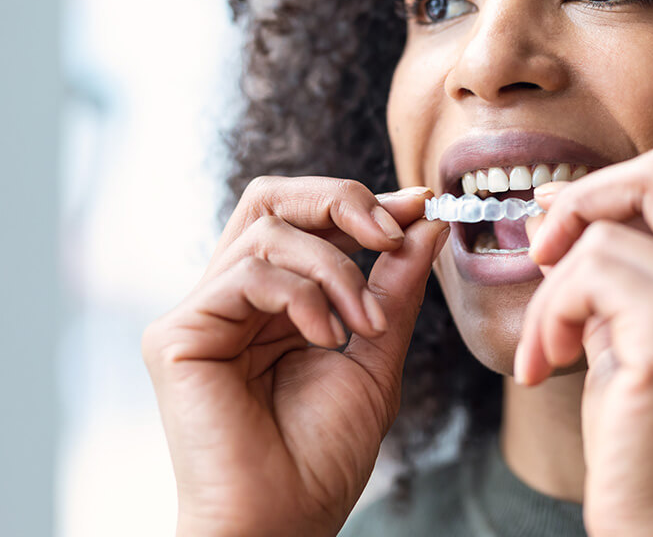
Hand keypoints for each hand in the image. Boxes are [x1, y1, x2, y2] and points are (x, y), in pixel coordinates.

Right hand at [142, 177, 448, 536]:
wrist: (284, 520)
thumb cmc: (323, 454)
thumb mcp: (376, 354)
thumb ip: (394, 288)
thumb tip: (424, 223)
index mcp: (275, 303)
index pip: (306, 222)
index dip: (361, 204)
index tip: (419, 205)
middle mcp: (234, 299)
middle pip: (272, 200)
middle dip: (339, 201)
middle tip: (389, 232)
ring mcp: (203, 313)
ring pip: (267, 230)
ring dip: (336, 269)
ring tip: (365, 324)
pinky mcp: (178, 334)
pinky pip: (247, 273)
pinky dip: (302, 296)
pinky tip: (326, 339)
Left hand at [515, 149, 652, 536]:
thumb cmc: (649, 447)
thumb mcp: (642, 342)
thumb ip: (621, 277)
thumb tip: (559, 215)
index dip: (608, 190)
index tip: (556, 224)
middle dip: (581, 199)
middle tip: (538, 250)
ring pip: (602, 240)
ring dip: (549, 295)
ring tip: (546, 352)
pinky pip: (586, 278)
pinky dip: (549, 315)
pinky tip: (545, 364)